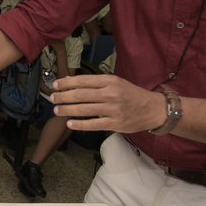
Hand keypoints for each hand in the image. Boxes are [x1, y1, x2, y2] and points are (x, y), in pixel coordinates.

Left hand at [51, 75, 166, 132]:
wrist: (153, 109)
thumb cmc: (131, 94)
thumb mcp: (116, 83)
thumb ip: (95, 83)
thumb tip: (70, 82)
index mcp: (110, 81)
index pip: (83, 81)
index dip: (66, 83)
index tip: (55, 85)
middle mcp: (110, 94)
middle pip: (81, 95)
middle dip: (63, 96)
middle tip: (52, 98)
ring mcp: (113, 109)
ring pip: (84, 109)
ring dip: (67, 110)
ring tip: (57, 110)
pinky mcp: (115, 123)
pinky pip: (93, 124)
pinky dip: (79, 124)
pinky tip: (70, 123)